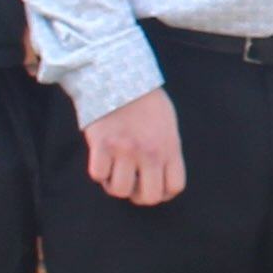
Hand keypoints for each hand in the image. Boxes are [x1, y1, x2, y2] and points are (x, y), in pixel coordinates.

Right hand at [84, 88, 187, 207]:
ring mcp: (125, 150)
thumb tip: (161, 172)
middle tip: (131, 182)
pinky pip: (98, 175)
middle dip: (139, 194)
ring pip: (120, 191)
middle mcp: (150, 153)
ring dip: (115, 184)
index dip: (162, 192)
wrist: (119, 75)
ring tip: (114, 169)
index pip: (174, 187)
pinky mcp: (102, 145)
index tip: (152, 185)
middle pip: (149, 197)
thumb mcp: (167, 124)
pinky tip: (101, 158)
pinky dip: (98, 171)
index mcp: (170, 147)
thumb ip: (167, 149)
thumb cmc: (145, 99)